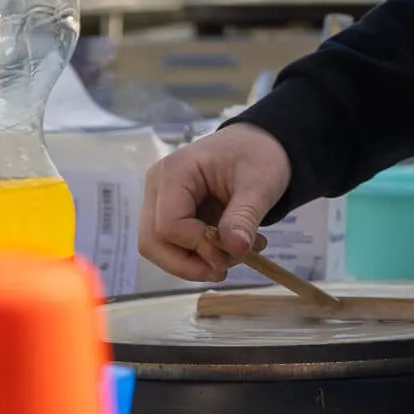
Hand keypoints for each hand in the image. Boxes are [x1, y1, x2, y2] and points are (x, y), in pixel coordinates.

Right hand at [139, 124, 291, 281]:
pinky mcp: (170, 214)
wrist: (260, 145)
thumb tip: (235, 249)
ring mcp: (160, 202)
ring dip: (196, 263)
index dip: (197, 246)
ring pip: (160, 249)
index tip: (234, 251)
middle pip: (152, 242)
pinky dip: (201, 256)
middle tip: (227, 268)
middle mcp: (158, 187)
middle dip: (189, 264)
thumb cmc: (258, 155)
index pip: (168, 225)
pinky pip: (174, 246)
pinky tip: (234, 248)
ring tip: (239, 254)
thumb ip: (244, 216)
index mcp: (174, 172)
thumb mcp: (260, 184)